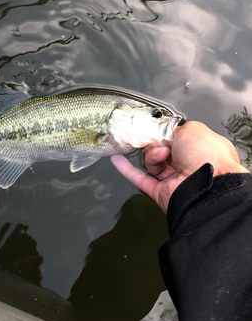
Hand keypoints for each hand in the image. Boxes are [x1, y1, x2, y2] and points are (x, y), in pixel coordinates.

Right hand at [111, 121, 248, 212]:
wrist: (205, 183)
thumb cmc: (204, 154)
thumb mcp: (192, 129)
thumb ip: (176, 129)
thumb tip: (166, 135)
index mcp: (199, 150)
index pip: (176, 139)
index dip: (166, 134)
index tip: (156, 129)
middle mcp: (188, 166)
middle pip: (162, 150)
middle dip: (157, 144)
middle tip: (158, 142)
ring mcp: (174, 180)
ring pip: (152, 163)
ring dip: (152, 156)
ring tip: (161, 155)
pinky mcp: (159, 192)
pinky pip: (139, 178)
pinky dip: (126, 168)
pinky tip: (116, 158)